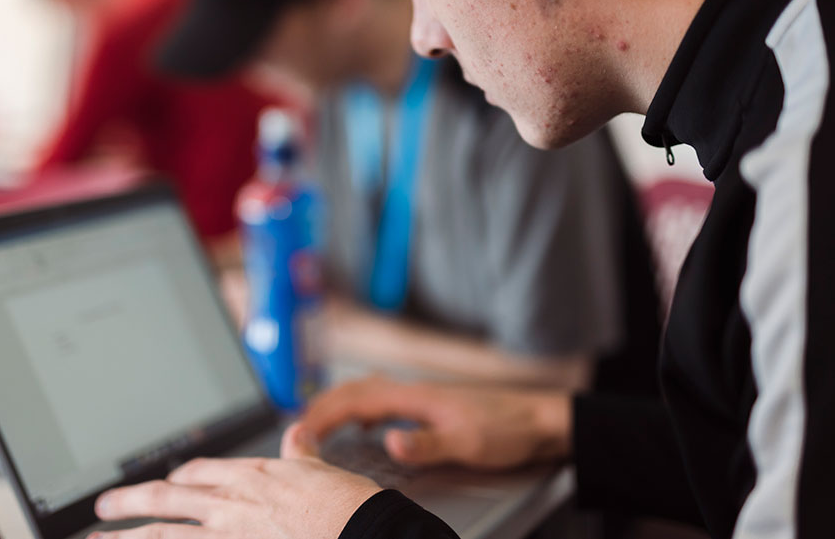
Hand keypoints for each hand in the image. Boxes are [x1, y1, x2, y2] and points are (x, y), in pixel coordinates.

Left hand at [91, 424, 381, 538]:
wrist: (363, 535)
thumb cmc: (348, 507)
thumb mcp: (323, 470)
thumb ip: (303, 454)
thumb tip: (298, 434)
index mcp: (252, 477)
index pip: (200, 474)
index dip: (178, 480)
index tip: (164, 484)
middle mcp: (231, 504)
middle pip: (165, 502)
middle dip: (129, 504)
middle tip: (101, 508)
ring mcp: (227, 536)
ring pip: (162, 536)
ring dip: (126, 538)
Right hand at [302, 376, 571, 469]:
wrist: (538, 418)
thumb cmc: (506, 429)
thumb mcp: (466, 442)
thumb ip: (425, 443)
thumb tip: (388, 441)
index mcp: (414, 397)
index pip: (355, 400)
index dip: (323, 414)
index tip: (299, 431)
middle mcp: (412, 391)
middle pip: (354, 391)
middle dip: (320, 406)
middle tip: (295, 429)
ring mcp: (420, 396)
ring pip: (366, 394)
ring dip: (338, 405)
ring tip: (317, 425)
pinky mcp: (429, 405)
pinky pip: (382, 402)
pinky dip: (360, 410)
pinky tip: (363, 427)